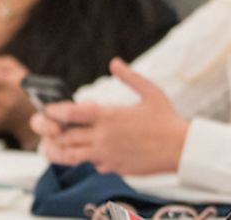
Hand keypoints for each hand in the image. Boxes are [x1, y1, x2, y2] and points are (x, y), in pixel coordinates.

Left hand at [31, 59, 186, 174]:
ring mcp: (107, 154)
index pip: (70, 114)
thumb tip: (114, 62)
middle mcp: (103, 136)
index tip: (48, 110)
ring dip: (62, 150)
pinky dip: (88, 159)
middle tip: (49, 128)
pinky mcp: (114, 168)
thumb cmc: (167, 119)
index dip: (54, 112)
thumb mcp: (151, 92)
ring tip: (59, 144)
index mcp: (108, 115)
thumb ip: (130, 77)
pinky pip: (93, 165)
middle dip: (52, 133)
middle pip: (64, 137)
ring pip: (71, 156)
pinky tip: (93, 152)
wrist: (182, 149)